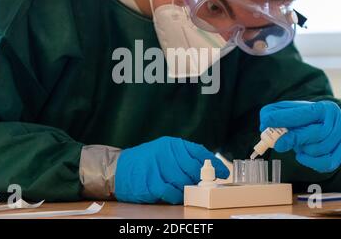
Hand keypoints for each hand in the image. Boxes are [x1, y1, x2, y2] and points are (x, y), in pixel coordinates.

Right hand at [114, 136, 228, 203]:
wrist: (117, 169)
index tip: (223, 173)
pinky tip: (176, 195)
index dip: (213, 164)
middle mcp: (166, 153)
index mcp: (172, 144)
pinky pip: (172, 192)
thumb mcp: (163, 151)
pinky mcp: (152, 183)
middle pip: (193, 169)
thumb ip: (182, 156)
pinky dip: (177, 196)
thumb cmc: (144, 161)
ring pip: (184, 181)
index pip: (199, 152)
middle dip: (200, 179)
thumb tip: (206, 167)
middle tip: (203, 185)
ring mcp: (159, 168)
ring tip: (186, 190)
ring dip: (188, 188)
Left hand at [260, 101, 340, 172]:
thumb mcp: (286, 110)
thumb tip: (265, 123)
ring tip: (298, 144)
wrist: (320, 126)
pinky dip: (310, 162)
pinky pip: (325, 163)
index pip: (304, 114)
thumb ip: (272, 113)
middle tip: (279, 144)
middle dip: (294, 139)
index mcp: (324, 108)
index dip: (284, 118)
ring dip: (303, 149)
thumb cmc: (300, 119)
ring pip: (318, 149)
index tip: (268, 122)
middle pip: (316, 134)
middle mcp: (337, 122)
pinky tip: (302, 155)